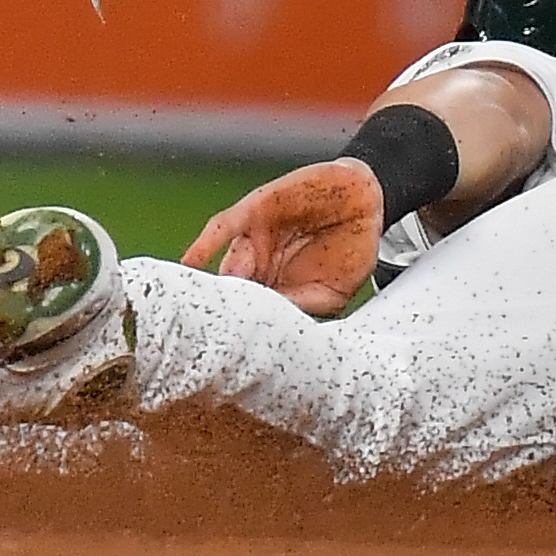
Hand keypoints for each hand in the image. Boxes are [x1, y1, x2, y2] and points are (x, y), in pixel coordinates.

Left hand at [180, 159, 384, 316]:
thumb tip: (281, 324)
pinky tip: (191, 261)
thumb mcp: (334, 291)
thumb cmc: (349, 247)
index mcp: (274, 288)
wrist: (364, 200)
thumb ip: (305, 306)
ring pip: (227, 266)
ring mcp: (253, 240)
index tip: (227, 354)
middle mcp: (258, 266)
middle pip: (231, 293)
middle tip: (213, 334)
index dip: (238, 330)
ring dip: (219, 286)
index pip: (248, 315)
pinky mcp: (253, 211)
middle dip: (222, 312)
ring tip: (210, 306)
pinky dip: (205, 245)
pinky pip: (223, 228)